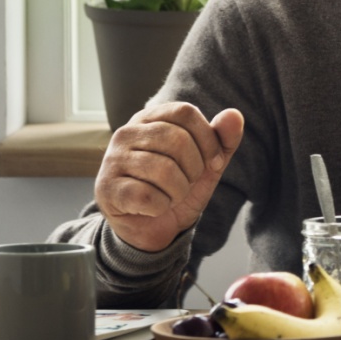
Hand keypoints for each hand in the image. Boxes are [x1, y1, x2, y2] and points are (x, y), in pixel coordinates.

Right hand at [95, 103, 243, 253]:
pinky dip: (160, 206)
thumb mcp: (208, 163)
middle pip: (177, 140)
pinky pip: (146, 195)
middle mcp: (126, 133)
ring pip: (163, 169)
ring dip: (178, 191)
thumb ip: (223, 140)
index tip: (212, 162)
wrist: (153, 227)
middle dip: (194, 169)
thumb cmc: (178, 186)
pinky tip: (153, 207)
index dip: (208, 139)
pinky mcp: (106, 189)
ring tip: (171, 195)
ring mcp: (112, 160)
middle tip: (187, 183)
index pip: (186, 112)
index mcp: (151, 118)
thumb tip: (234, 115)